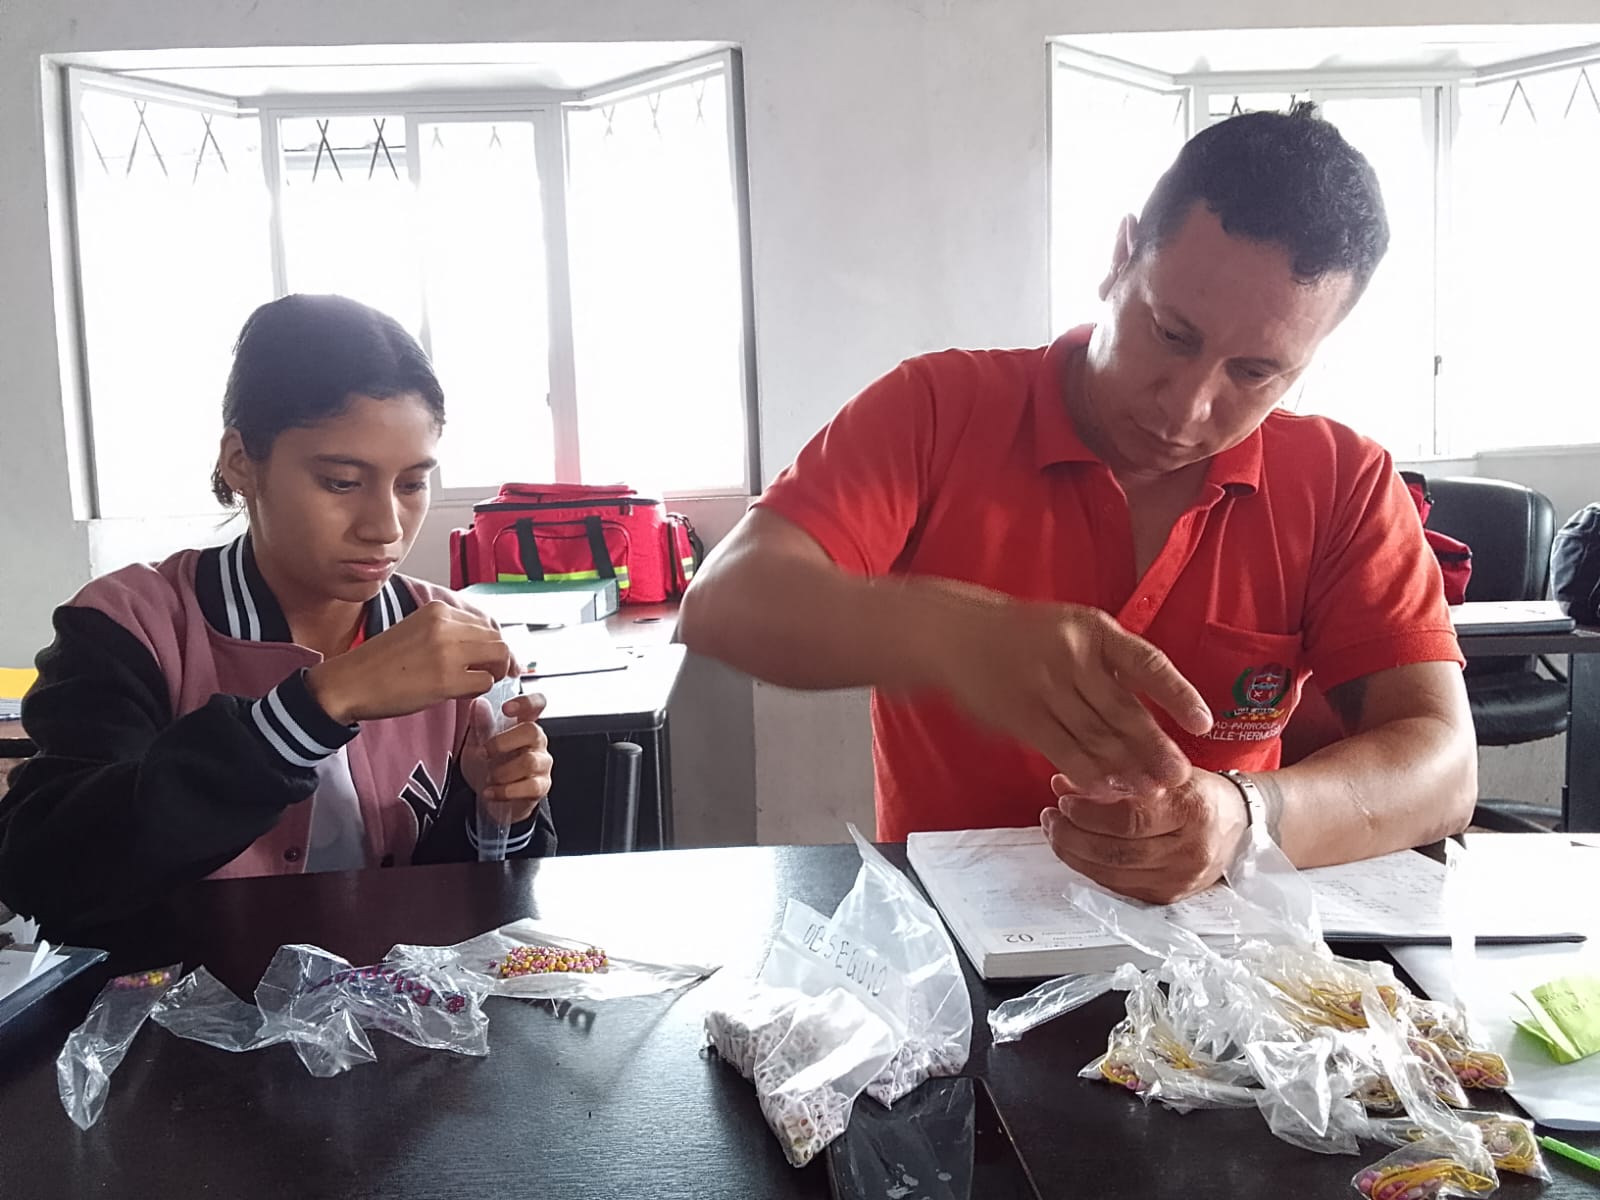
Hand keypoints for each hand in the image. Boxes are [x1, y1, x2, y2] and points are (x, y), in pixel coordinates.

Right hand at [305, 601, 517, 723]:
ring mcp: (447, 651)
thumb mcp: (417, 631)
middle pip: (497, 639)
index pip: (486, 623)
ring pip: (499, 657)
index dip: (493, 643)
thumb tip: (486, 646)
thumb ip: (449, 632)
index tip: (492, 658)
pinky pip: (484, 682)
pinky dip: (478, 690)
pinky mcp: (447, 678)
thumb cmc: (381, 662)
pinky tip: (460, 693)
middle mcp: (445, 625)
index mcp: (438, 610)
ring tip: (474, 683)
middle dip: (500, 659)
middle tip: (491, 674)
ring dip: (493, 673)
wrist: (350, 682)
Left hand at [462, 693, 552, 823]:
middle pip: (533, 731)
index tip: (506, 708)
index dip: (526, 702)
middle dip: (503, 743)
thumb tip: (478, 704)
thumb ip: (479, 724)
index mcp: (522, 724)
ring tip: (489, 778)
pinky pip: (530, 787)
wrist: (490, 799)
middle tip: (484, 753)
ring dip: (502, 772)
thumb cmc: (486, 767)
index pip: (536, 704)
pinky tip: (492, 792)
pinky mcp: (541, 786)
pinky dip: (505, 791)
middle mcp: (537, 742)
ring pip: (529, 762)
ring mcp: (542, 763)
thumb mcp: (475, 744)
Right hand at [927, 588, 1213, 796]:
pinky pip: (1063, 750)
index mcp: (1095, 630)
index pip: (1147, 663)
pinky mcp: (1022, 715)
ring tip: (1150, 790)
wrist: (956, 635)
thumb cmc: (1023, 635)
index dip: (1177, 694)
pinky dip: (1087, 774)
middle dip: (1156, 747)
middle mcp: (1073, 656)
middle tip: (1179, 776)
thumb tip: (1152, 710)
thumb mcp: (1071, 629)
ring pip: (1096, 735)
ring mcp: (1046, 686)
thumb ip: (1107, 663)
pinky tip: (1106, 789)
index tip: (1201, 723)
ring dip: (1126, 767)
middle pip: (1124, 709)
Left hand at [1040, 768, 1246, 903]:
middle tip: (1050, 818)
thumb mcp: (1165, 772)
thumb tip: (1062, 783)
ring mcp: (1179, 879)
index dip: (1089, 812)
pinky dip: (1091, 869)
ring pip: (1113, 874)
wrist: (1240, 826)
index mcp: (1192, 810)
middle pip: (1117, 852)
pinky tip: (1077, 850)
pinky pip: (1119, 887)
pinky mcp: (1168, 897)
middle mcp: (1189, 850)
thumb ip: (1117, 776)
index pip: (1132, 818)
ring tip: (1055, 832)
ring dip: (1074, 854)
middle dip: (1072, 836)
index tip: (1064, 799)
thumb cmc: (1198, 793)